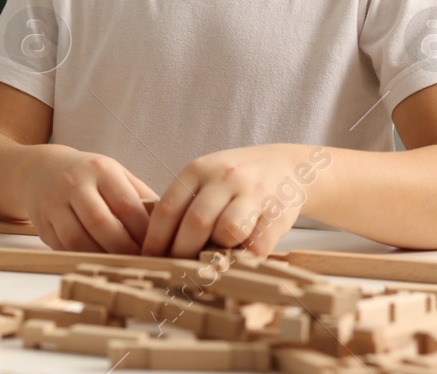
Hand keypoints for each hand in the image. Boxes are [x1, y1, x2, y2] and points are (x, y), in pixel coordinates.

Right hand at [19, 146, 158, 253]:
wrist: (40, 170)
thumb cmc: (88, 175)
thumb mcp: (115, 174)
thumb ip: (140, 195)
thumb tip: (171, 223)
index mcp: (100, 170)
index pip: (126, 205)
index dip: (144, 232)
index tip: (158, 248)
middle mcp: (74, 183)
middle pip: (101, 223)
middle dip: (124, 249)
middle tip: (140, 262)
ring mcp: (54, 203)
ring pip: (78, 239)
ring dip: (101, 256)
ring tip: (119, 264)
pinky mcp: (41, 223)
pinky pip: (63, 247)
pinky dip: (82, 257)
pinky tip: (97, 260)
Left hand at [139, 144, 314, 258]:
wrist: (286, 166)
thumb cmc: (234, 181)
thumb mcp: (205, 179)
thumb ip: (185, 204)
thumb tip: (158, 247)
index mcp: (199, 169)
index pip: (168, 207)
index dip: (155, 238)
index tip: (150, 258)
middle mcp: (224, 178)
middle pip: (196, 222)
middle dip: (182, 252)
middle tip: (178, 269)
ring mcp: (253, 194)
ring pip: (227, 231)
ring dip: (216, 252)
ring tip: (211, 261)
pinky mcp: (278, 213)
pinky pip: (257, 245)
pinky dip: (244, 259)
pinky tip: (238, 261)